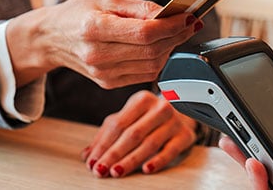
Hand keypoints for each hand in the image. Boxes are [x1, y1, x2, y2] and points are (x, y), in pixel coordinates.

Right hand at [6, 0, 201, 87]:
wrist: (51, 39)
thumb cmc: (78, 14)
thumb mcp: (106, 0)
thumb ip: (139, 8)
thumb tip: (169, 14)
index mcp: (95, 29)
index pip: (145, 33)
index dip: (172, 26)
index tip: (189, 17)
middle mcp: (98, 55)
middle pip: (152, 50)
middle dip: (177, 36)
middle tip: (191, 24)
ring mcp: (103, 73)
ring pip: (152, 65)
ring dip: (171, 49)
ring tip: (179, 33)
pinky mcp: (108, 83)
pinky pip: (145, 74)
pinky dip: (159, 60)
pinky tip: (163, 47)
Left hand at [80, 90, 196, 177]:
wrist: (182, 113)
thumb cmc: (149, 117)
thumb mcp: (128, 119)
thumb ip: (106, 135)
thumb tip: (87, 155)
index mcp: (141, 100)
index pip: (118, 124)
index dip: (103, 144)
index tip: (92, 161)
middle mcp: (159, 108)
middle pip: (133, 134)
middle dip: (114, 154)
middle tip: (100, 170)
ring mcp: (174, 121)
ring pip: (150, 143)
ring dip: (131, 160)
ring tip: (116, 171)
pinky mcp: (185, 136)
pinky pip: (171, 150)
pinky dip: (158, 161)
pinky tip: (146, 169)